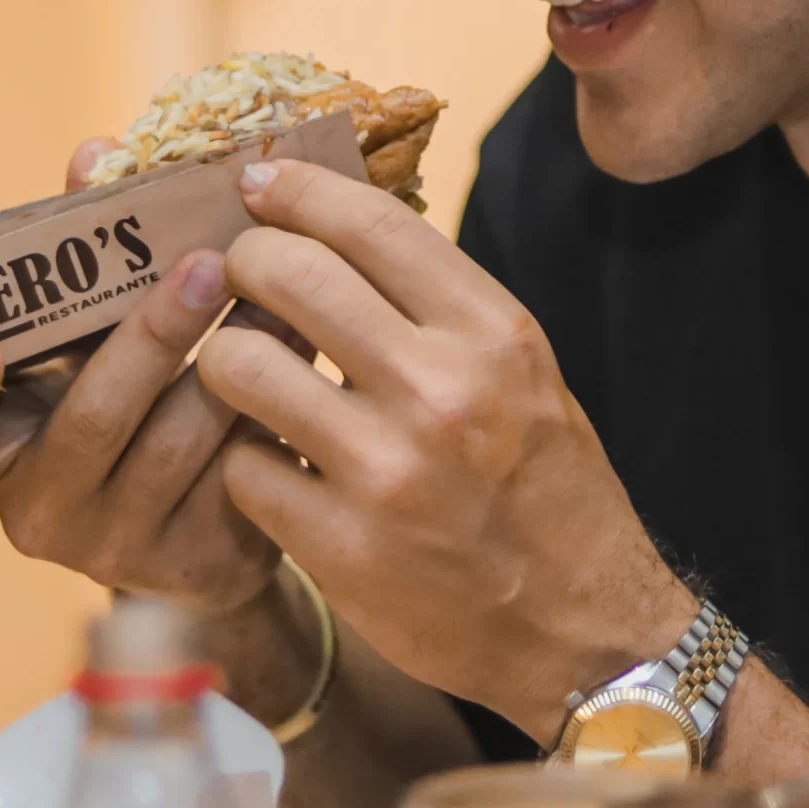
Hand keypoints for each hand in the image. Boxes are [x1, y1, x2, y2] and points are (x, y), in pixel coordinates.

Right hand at [0, 139, 286, 618]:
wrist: (212, 524)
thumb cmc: (130, 398)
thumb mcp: (89, 338)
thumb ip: (79, 255)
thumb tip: (94, 151)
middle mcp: (42, 509)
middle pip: (91, 422)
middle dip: (151, 336)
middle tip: (206, 264)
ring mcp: (122, 545)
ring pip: (180, 441)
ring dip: (234, 353)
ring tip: (279, 285)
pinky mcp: (201, 559)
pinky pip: (241, 468)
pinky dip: (276, 395)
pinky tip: (307, 341)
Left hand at [194, 159, 693, 743]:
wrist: (583, 629)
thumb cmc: (546, 486)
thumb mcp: (521, 371)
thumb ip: (438, 301)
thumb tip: (334, 221)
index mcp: (492, 332)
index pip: (368, 221)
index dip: (293, 187)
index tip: (254, 179)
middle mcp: (442, 390)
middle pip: (286, 273)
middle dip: (240, 264)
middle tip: (231, 275)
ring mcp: (387, 471)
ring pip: (239, 366)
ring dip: (224, 363)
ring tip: (243, 376)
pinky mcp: (341, 547)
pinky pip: (241, 468)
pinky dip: (242, 461)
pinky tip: (268, 465)